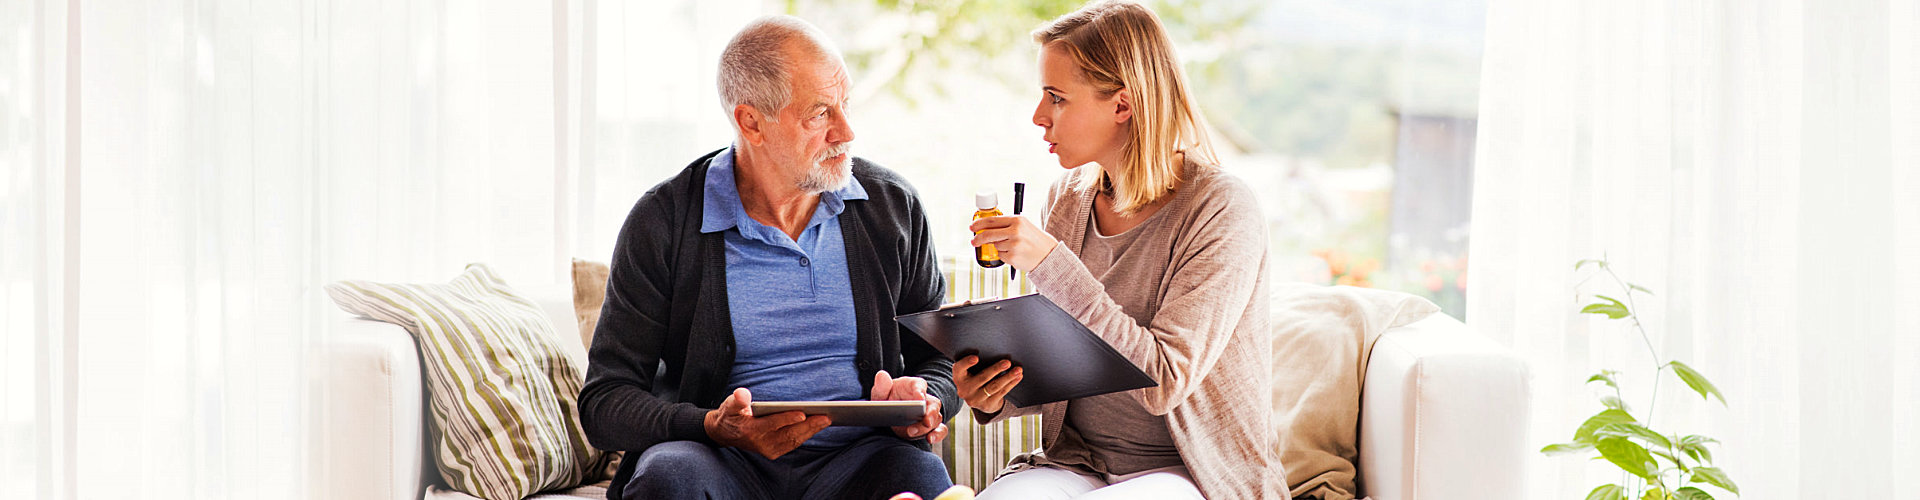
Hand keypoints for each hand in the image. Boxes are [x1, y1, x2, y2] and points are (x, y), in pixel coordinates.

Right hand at [703, 387, 831, 459]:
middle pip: (789, 434)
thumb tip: (743, 394)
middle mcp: (761, 443)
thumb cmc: (731, 414)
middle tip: (826, 417)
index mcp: (750, 430)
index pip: (772, 424)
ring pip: (794, 440)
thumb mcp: (729, 405)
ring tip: (827, 419)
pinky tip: (818, 425)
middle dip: (809, 426)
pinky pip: (793, 443)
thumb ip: (737, 400)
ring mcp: (768, 449)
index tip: (803, 413)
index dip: (788, 418)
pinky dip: (806, 434)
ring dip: (811, 431)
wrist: (725, 434)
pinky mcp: (774, 451)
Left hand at [871, 372, 948, 443]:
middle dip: (930, 414)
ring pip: (936, 419)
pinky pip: (939, 430)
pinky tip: (929, 439)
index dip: (920, 391)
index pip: (920, 385)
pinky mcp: (929, 427)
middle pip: (933, 405)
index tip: (919, 398)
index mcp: (914, 386)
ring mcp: (929, 414)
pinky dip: (937, 435)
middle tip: (925, 421)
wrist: (889, 413)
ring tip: (912, 432)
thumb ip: (882, 385)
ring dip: (926, 427)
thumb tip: (882, 375)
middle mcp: (925, 399)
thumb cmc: (887, 398)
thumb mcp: (881, 391)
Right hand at [952, 356, 1022, 413]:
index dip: (966, 363)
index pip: (959, 368)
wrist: (977, 399)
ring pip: (994, 386)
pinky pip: (1001, 392)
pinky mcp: (987, 405)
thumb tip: (994, 348)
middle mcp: (965, 390)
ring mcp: (976, 399)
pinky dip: (1011, 383)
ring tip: (1018, 370)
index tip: (976, 358)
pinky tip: (1018, 377)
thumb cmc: (974, 377)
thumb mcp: (969, 370)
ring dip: (1008, 377)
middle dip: (996, 369)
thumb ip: (975, 362)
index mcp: (959, 377)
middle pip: (982, 378)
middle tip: (1007, 362)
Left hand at [969, 215, 1057, 270]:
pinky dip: (1004, 256)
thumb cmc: (1035, 240)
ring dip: (998, 248)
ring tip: (1012, 247)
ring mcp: (1014, 244)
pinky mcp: (1013, 257)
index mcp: (1017, 220)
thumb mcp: (1024, 226)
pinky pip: (1000, 256)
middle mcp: (1015, 231)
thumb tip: (985, 228)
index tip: (972, 227)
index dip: (979, 224)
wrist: (1049, 255)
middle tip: (974, 241)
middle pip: (988, 234)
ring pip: (995, 246)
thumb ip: (1007, 225)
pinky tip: (1015, 254)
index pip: (992, 220)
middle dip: (978, 239)